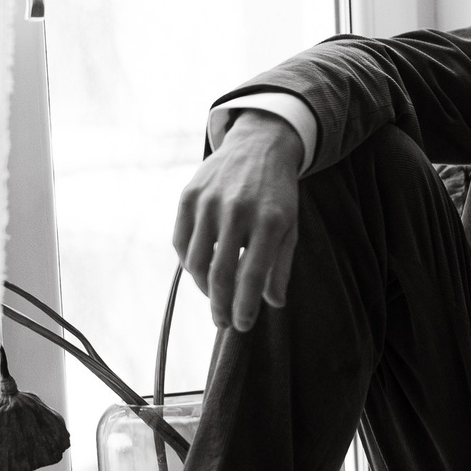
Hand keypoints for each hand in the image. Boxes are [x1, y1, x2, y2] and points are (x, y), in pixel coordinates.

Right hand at [173, 112, 301, 332]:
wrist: (260, 145)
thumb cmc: (278, 193)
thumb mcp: (290, 227)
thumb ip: (281, 266)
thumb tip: (272, 303)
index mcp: (269, 222)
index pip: (252, 276)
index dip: (244, 307)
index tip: (241, 326)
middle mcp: (237, 211)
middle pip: (220, 274)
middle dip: (220, 306)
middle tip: (222, 323)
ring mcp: (209, 202)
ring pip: (195, 261)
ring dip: (204, 287)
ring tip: (215, 296)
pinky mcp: (189, 195)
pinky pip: (180, 241)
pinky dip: (188, 262)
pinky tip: (200, 270)